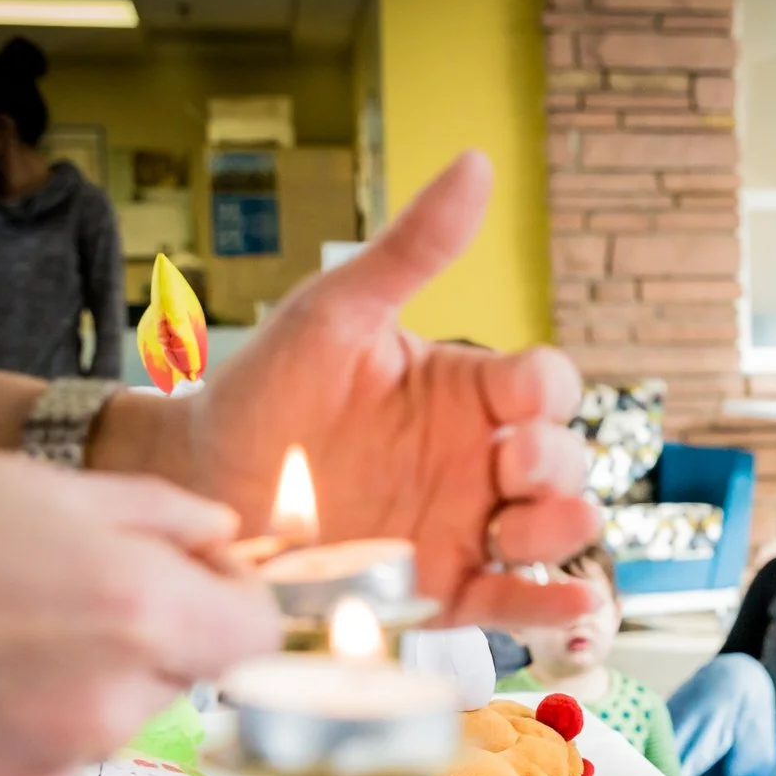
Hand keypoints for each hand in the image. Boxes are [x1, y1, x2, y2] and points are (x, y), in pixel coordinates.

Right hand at [0, 427, 279, 775]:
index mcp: (139, 612)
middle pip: (179, 682)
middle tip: (48, 593)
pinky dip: (7, 730)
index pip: (257, 639)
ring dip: (70, 687)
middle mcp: (106, 704)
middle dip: (139, 641)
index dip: (228, 604)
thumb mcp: (41, 482)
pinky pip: (35, 765)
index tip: (196, 587)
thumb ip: (159, 518)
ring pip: (104, 726)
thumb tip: (220, 536)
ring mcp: (46, 765)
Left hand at [100, 152, 601, 625]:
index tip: (509, 403)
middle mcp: (479, 460)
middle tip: (507, 469)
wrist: (204, 484)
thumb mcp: (337, 311)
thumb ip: (410, 250)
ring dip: (563, 530)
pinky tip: (572, 609)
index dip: (544, 394)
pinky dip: (555, 611)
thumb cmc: (268, 388)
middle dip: (557, 465)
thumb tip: (476, 163)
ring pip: (558, 531)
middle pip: (568, 460)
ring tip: (517, 530)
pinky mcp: (449, 589)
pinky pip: (518, 603)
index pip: (546, 387)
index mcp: (466, 391)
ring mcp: (469, 526)